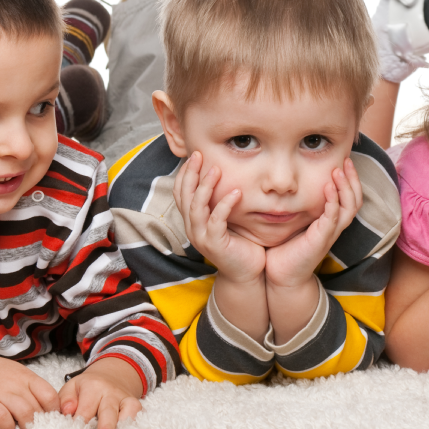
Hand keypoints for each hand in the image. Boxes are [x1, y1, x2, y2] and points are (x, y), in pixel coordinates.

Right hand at [0, 349, 59, 428]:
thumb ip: (32, 388)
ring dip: (27, 428)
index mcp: (27, 377)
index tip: (50, 420)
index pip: (50, 396)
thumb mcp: (17, 374)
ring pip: (26, 415)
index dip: (53, 412)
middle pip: (38, 409)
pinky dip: (8, 428)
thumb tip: (49, 407)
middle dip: (40, 424)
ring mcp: (1, 394)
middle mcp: (16, 385)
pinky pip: (4, 420)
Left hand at [59, 356, 144, 428]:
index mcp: (92, 386)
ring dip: (123, 423)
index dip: (80, 422)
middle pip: (108, 409)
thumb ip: (65, 399)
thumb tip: (68, 411)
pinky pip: (138, 411)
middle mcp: (110, 391)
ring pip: (127, 409)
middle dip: (106, 424)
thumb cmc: (87, 387)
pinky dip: (134, 421)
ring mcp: (124, 397)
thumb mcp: (72, 387)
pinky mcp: (135, 402)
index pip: (85, 408)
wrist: (110, 376)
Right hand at [174, 151, 265, 284]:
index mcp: (193, 221)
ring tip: (216, 169)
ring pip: (196, 207)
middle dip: (191, 174)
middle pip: (184, 196)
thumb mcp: (227, 220)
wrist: (247, 274)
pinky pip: (216, 221)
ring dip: (206, 187)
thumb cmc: (240, 244)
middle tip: (199, 154)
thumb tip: (228, 176)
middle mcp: (192, 228)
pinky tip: (236, 192)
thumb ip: (222, 202)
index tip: (195, 155)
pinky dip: (225, 205)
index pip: (181, 193)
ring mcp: (202, 237)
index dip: (185, 173)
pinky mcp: (215, 244)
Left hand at [265, 158, 361, 286]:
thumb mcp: (295, 223)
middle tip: (346, 161)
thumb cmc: (285, 250)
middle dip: (353, 179)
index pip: (350, 198)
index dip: (350, 180)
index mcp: (331, 222)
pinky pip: (333, 219)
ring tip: (338, 171)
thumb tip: (290, 185)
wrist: (281, 276)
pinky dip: (333, 202)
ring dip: (345, 188)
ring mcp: (330, 234)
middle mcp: (334, 227)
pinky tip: (327, 189)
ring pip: (349, 208)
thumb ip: (299, 206)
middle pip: (356, 200)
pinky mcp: (321, 240)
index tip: (343, 162)